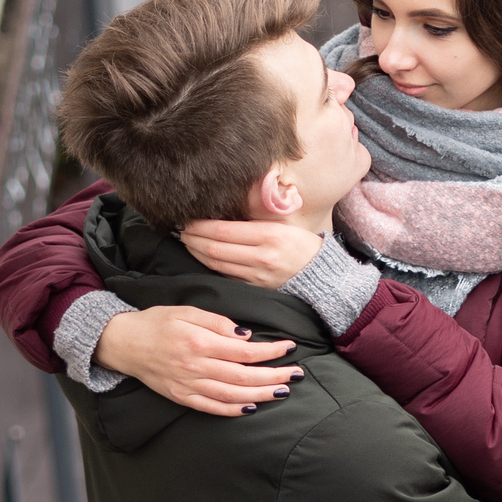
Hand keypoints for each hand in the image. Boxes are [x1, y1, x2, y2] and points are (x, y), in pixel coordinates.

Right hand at [96, 305, 299, 416]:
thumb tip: (246, 336)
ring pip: (232, 395)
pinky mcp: (180, 396)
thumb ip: (218, 322)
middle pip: (244, 376)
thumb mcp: (187, 311)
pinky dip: (233, 410)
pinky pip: (211, 407)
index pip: (245, 351)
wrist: (123, 342)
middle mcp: (195, 367)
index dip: (271, 351)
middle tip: (297, 374)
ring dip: (261, 394)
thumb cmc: (157, 322)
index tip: (289, 348)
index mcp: (199, 342)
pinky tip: (252, 406)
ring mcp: (188, 385)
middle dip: (274, 376)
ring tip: (282, 391)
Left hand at [179, 219, 324, 289]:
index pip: (223, 230)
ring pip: (216, 263)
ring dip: (197, 252)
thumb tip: (221, 215)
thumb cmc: (301, 245)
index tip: (187, 219)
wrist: (321, 276)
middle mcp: (261, 256)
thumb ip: (254, 222)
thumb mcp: (282, 226)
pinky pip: (226, 275)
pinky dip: (210, 265)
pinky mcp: (255, 287)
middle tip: (180, 230)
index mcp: (269, 235)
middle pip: (215, 248)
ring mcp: (257, 275)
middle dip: (192, 238)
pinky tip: (203, 257)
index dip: (199, 225)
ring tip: (186, 242)